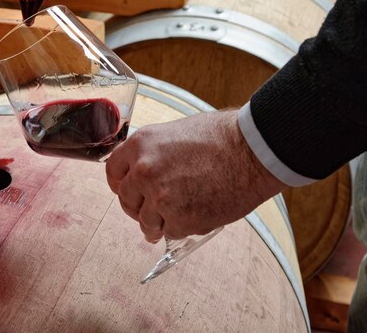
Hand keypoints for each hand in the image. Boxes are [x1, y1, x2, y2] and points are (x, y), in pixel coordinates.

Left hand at [105, 110, 285, 241]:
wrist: (253, 150)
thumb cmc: (222, 137)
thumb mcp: (175, 132)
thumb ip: (154, 153)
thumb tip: (144, 171)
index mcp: (140, 145)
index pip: (113, 172)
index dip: (121, 185)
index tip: (129, 192)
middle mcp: (144, 171)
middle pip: (126, 200)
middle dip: (138, 208)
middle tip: (153, 210)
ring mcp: (161, 198)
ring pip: (146, 223)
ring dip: (159, 223)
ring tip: (176, 218)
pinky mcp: (181, 219)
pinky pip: (171, 232)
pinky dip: (183, 228)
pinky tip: (196, 215)